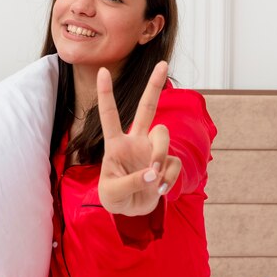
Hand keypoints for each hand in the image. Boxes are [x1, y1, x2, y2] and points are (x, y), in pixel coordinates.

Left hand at [97, 61, 181, 215]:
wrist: (131, 211)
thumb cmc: (114, 197)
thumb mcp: (112, 194)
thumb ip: (130, 182)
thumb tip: (152, 173)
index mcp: (116, 144)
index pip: (110, 116)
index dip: (106, 94)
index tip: (103, 71)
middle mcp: (136, 141)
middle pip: (147, 108)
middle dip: (154, 86)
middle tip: (162, 64)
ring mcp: (152, 151)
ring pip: (163, 134)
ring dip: (160, 155)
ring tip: (153, 177)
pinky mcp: (167, 163)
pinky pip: (173, 163)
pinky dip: (168, 179)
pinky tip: (159, 190)